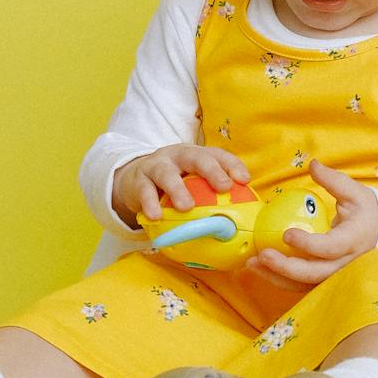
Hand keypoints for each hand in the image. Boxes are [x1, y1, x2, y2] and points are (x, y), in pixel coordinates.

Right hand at [112, 142, 249, 226]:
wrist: (133, 180)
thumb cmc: (174, 185)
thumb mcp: (192, 184)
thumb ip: (212, 197)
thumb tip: (240, 222)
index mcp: (196, 156)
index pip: (218, 155)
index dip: (232, 165)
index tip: (244, 180)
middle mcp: (178, 156)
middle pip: (196, 157)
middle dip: (212, 170)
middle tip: (224, 187)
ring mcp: (156, 166)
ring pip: (167, 173)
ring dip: (178, 189)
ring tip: (186, 207)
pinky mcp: (138, 180)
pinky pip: (144, 191)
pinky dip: (150, 203)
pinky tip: (156, 217)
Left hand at [243, 159, 377, 285]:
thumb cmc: (365, 213)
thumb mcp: (356, 193)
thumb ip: (333, 180)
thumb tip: (312, 164)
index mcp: (354, 241)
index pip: (330, 248)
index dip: (308, 244)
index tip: (287, 234)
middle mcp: (345, 264)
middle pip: (314, 273)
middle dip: (285, 267)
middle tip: (262, 255)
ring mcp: (334, 276)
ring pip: (304, 284)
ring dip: (276, 277)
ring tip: (252, 264)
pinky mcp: (324, 281)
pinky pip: (300, 285)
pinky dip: (279, 279)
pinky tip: (260, 268)